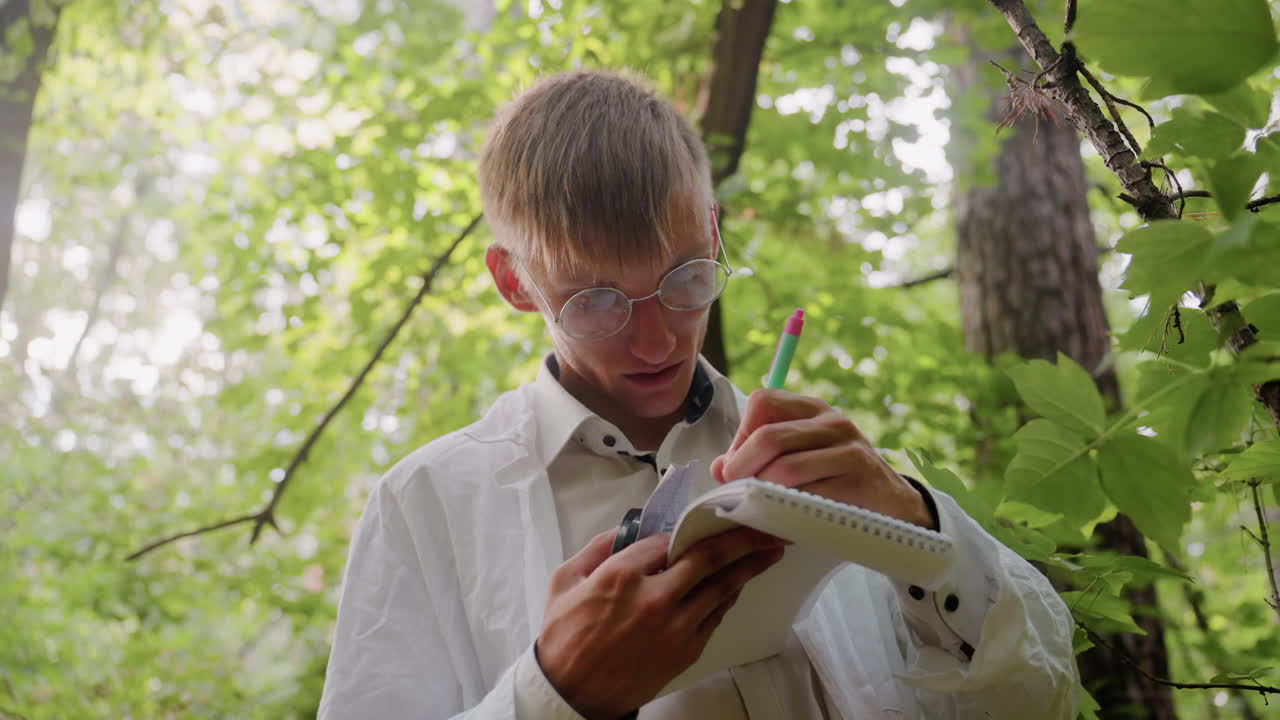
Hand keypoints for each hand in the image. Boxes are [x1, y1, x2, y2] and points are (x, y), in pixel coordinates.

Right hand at [536, 526, 785, 718]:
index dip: (687, 528)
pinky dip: (728, 596)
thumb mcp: (565, 579)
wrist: (571, 694)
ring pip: (720, 586)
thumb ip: (597, 547)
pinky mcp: (684, 650)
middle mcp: (654, 598)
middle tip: (763, 526)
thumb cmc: (564, 638)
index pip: (668, 539)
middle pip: (707, 558)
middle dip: (740, 539)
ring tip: (769, 551)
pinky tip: (739, 584)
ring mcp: (673, 626)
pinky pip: (715, 615)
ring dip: (748, 566)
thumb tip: (628, 529)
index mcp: (621, 575)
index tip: (704, 520)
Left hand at [710, 389, 934, 529]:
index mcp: (811, 408)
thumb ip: (758, 460)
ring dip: (763, 493)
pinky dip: (788, 512)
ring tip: (758, 509)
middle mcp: (831, 420)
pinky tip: (784, 524)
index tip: (735, 466)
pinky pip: (812, 492)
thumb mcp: (797, 463)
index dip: (740, 435)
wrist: (894, 507)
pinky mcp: (860, 475)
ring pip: (786, 466)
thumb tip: (718, 466)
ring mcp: (849, 445)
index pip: (763, 402)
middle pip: (769, 435)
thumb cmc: (836, 484)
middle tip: (734, 491)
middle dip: (742, 468)